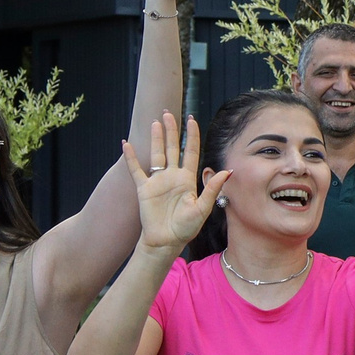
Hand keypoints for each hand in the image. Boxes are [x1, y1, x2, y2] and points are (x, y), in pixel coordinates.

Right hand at [121, 114, 227, 252]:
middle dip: (172, 131)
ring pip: (156, 154)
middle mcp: (173, 176)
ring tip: (155, 122)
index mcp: (188, 179)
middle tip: (169, 113)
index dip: (191, 136)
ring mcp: (158, 181)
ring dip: (156, 138)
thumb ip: (212, 189)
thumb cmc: (186, 228)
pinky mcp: (144, 188)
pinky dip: (131, 157)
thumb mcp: (202, 208)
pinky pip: (135, 169)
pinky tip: (126, 143)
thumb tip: (227, 172)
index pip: (191, 152)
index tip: (192, 120)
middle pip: (172, 148)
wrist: (166, 241)